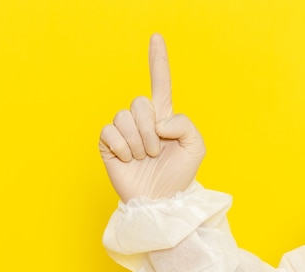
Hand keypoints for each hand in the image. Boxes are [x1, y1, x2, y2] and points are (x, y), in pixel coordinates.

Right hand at [99, 34, 205, 202]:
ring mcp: (123, 132)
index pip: (160, 83)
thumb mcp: (195, 148)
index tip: (156, 37)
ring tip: (143, 158)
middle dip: (149, 130)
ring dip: (138, 142)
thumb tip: (158, 121)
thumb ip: (185, 124)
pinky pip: (109, 132)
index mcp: (163, 117)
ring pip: (123, 116)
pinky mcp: (108, 144)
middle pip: (139, 102)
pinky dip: (122, 148)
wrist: (160, 201)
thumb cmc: (178, 176)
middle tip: (155, 152)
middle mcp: (142, 121)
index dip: (158, 60)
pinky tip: (128, 160)